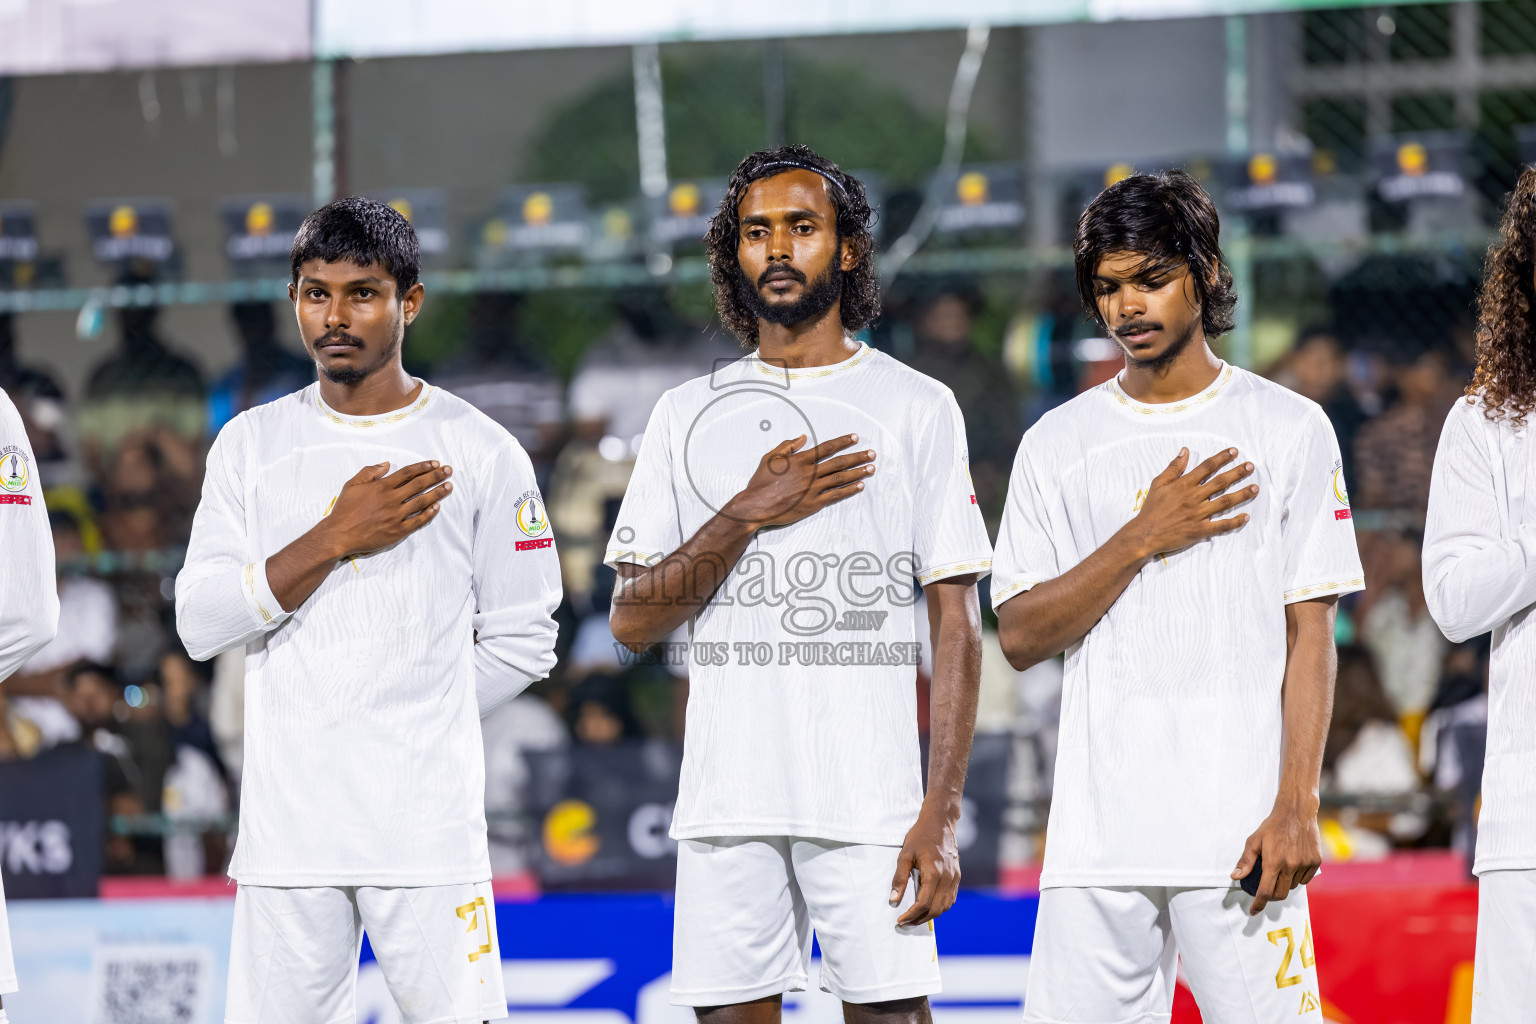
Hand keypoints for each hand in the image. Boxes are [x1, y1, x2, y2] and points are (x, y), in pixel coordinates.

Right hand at [318, 460, 452, 558]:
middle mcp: (392, 499)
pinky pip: (417, 521)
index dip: (423, 467)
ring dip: (437, 493)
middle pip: (419, 485)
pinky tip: (437, 507)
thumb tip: (387, 464)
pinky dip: (428, 514)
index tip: (435, 464)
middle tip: (449, 471)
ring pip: (422, 502)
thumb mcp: (352, 484)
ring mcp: (396, 516)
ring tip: (449, 486)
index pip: (408, 473)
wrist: (339, 534)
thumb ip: (370, 472)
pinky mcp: (397, 531)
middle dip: (436, 476)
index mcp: (382, 486)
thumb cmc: (345, 509)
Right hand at [723, 433, 875, 528]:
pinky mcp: (814, 504)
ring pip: (841, 478)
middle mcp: (810, 473)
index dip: (843, 441)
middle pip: (840, 462)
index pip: (827, 448)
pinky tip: (860, 486)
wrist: (756, 505)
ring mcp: (813, 489)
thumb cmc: (761, 482)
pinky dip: (849, 490)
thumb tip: (803, 438)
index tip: (855, 437)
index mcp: (801, 460)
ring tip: (871, 468)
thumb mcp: (770, 457)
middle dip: (858, 456)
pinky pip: (835, 495)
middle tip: (872, 453)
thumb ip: (788, 446)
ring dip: (858, 472)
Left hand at [889, 805, 960, 925]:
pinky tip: (929, 905)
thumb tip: (893, 900)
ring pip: (946, 906)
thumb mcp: (905, 855)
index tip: (900, 920)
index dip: (911, 915)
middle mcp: (947, 878)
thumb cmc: (920, 836)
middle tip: (906, 922)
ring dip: (931, 915)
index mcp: (934, 873)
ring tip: (915, 916)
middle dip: (920, 919)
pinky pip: (951, 898)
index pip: (923, 903)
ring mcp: (954, 878)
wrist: (940, 822)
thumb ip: (899, 878)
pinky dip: (940, 906)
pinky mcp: (957, 876)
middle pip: (936, 909)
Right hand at [1128, 447, 1256, 560]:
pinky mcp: (1200, 530)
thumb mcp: (1158, 483)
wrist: (1145, 534)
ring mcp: (1198, 514)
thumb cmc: (1151, 509)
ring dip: (1242, 494)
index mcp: (1184, 485)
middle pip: (1220, 482)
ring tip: (1255, 488)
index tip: (1234, 452)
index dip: (1222, 458)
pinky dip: (1234, 522)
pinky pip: (1221, 525)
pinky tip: (1246, 517)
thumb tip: (1185, 450)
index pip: (1207, 467)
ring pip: (1225, 502)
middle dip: (1237, 473)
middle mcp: (1194, 497)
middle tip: (1251, 466)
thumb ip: (1174, 467)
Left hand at [1231, 801, 1321, 914]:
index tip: (1253, 911)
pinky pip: (1305, 880)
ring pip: (1292, 887)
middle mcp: (1291, 866)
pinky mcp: (1316, 862)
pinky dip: (1297, 878)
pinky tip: (1292, 866)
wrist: (1296, 813)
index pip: (1265, 891)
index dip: (1258, 904)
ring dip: (1284, 884)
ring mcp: (1305, 864)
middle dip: (1271, 895)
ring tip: (1280, 869)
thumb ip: (1245, 861)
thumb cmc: (1272, 826)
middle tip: (1266, 888)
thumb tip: (1235, 876)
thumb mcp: (1254, 841)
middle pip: (1280, 894)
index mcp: (1274, 861)